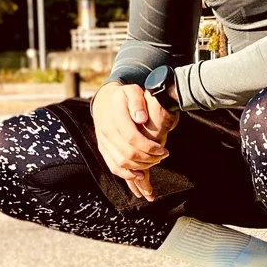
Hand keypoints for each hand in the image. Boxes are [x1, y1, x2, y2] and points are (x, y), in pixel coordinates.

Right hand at [92, 79, 178, 200]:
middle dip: (149, 158)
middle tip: (162, 156)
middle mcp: (106, 129)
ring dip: (140, 166)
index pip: (132, 138)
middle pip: (128, 153)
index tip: (163, 150)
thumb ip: (138, 102)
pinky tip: (140, 174)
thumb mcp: (133, 91)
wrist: (105, 101)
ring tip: (154, 161)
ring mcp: (103, 141)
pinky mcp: (103, 149)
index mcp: (115, 115)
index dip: (150, 147)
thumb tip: (141, 119)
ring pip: (121, 162)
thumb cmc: (125, 97)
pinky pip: (113, 166)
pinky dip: (127, 174)